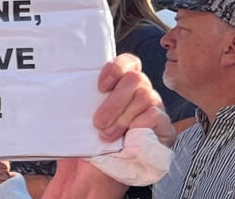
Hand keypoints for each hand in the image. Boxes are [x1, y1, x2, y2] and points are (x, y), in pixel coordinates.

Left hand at [43, 55, 174, 198]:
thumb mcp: (83, 113)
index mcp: (122, 85)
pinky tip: (126, 138)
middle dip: (114, 101)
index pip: (128, 62)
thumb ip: (86, 95)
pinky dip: (137, 126)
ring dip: (122, 117)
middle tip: (98, 121)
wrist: (95, 173)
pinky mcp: (164, 128)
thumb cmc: (89, 141)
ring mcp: (154, 109)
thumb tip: (70, 79)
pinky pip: (155, 116)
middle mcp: (141, 93)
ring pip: (145, 97)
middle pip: (136, 78)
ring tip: (107, 134)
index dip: (115, 68)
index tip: (100, 85)